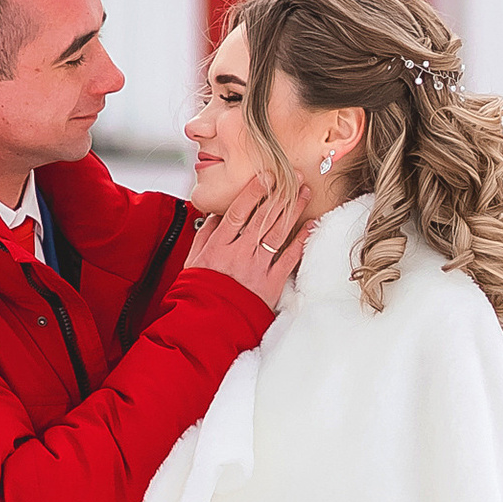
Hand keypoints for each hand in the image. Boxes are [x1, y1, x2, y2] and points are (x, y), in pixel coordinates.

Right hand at [187, 178, 309, 309]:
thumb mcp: (193, 261)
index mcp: (219, 246)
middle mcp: (240, 253)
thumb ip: (204, 235)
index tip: (266, 177)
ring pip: (278, 232)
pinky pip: (289, 258)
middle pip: (263, 217)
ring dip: (293, 210)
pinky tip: (310, 225)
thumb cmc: (199, 292)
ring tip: (304, 192)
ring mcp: (257, 267)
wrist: (209, 324)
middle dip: (280, 194)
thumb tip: (215, 214)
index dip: (254, 192)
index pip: (239, 211)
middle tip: (294, 177)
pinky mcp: (271, 283)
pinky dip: (301, 241)